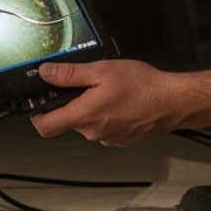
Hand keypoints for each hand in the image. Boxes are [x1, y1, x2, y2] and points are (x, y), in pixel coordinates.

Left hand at [31, 60, 204, 145]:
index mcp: (85, 115)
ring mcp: (108, 139)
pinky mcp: (121, 140)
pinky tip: (123, 102)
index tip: (38, 104)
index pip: (45, 127)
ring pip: (89, 123)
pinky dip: (109, 115)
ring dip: (94, 108)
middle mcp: (94, 132)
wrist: (174, 102)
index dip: (36, 115)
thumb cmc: (144, 87)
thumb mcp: (102, 70)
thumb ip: (70, 74)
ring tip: (112, 92)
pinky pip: (105, 127)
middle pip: (68, 121)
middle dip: (75, 103)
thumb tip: (46, 73)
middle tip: (91, 84)